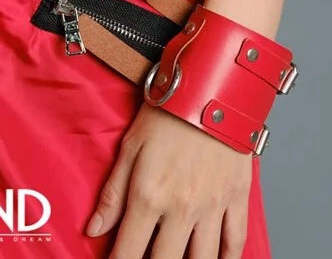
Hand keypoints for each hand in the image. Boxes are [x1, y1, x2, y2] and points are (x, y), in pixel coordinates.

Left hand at [87, 102, 251, 258]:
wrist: (210, 88)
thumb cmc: (168, 112)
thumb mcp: (130, 147)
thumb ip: (113, 193)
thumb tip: (94, 229)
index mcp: (149, 195)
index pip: (130, 250)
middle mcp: (181, 208)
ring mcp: (212, 206)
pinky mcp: (236, 198)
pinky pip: (235, 242)